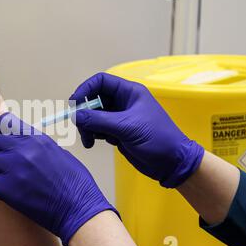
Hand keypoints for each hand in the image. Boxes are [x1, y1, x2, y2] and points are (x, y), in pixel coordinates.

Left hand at [0, 113, 117, 245]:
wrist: (78, 208)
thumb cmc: (74, 183)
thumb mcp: (59, 153)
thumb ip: (37, 146)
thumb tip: (23, 144)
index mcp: (36, 138)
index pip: (6, 122)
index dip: (2, 129)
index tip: (2, 136)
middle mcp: (21, 149)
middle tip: (2, 157)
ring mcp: (11, 169)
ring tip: (5, 175)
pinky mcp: (5, 189)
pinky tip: (7, 189)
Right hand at [70, 72, 204, 187]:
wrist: (171, 163)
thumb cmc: (157, 139)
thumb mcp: (126, 127)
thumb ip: (99, 120)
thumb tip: (75, 115)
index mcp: (129, 92)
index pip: (101, 81)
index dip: (85, 89)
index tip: (74, 103)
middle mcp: (123, 102)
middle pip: (94, 99)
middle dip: (84, 112)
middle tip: (79, 126)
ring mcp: (119, 117)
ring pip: (93, 115)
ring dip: (86, 126)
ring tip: (88, 140)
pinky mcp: (117, 132)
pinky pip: (97, 128)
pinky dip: (91, 134)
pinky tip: (93, 144)